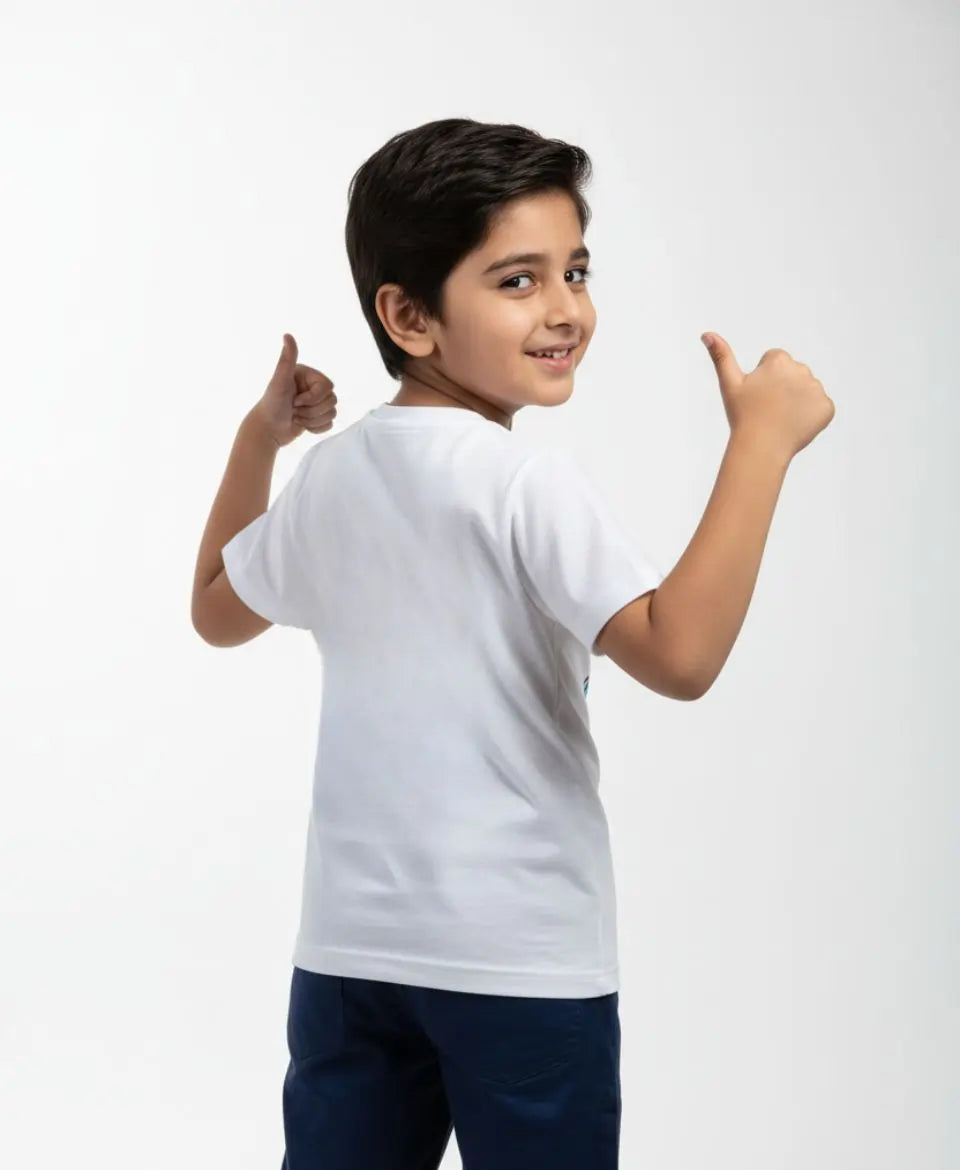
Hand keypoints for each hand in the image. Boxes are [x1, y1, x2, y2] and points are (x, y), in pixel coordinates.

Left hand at [251, 333, 337, 447]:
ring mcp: (316, 403)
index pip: (328, 387)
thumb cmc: (271, 404)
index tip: (294, 400)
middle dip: (311, 411)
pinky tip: (301, 425)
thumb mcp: (279, 381)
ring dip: (312, 420)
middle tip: (294, 410)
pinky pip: (329, 424)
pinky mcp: (317, 417)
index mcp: (308, 376)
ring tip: (295, 417)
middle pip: (332, 401)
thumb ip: (286, 360)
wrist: (267, 430)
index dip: (313, 398)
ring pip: (331, 413)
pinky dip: (315, 428)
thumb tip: (287, 335)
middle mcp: (313, 387)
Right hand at [701, 332, 835, 460]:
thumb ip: (721, 356)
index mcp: (779, 360)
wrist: (761, 447)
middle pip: (793, 374)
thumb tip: (707, 334)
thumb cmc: (743, 416)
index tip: (758, 395)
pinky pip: (820, 408)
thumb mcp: (729, 383)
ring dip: (797, 401)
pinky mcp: (826, 407)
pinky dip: (810, 417)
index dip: (764, 379)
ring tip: (781, 418)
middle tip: (768, 408)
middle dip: (783, 388)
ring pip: (807, 391)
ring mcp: (816, 389)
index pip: (775, 361)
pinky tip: (794, 425)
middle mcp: (801, 369)